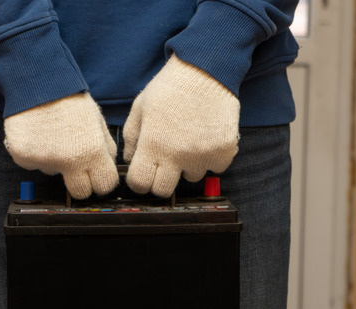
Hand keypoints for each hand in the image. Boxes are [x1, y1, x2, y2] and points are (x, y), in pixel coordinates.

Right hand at [4, 93, 118, 198]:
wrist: (38, 83)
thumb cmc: (70, 100)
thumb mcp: (98, 121)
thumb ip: (106, 148)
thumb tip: (108, 169)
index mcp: (92, 152)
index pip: (104, 185)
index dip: (102, 181)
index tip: (98, 176)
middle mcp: (67, 161)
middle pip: (80, 192)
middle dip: (81, 181)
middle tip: (76, 163)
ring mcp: (43, 161)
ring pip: (54, 174)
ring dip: (56, 162)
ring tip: (54, 136)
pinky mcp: (22, 157)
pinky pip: (34, 165)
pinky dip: (36, 154)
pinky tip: (38, 135)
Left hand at [123, 54, 239, 197]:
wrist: (206, 70)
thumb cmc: (170, 87)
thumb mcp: (140, 108)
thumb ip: (131, 138)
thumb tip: (131, 162)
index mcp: (153, 144)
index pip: (140, 184)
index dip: (139, 181)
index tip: (143, 174)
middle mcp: (177, 154)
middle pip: (164, 190)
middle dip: (161, 179)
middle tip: (165, 163)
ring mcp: (203, 154)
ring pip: (191, 177)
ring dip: (188, 165)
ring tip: (188, 141)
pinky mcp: (224, 150)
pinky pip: (215, 168)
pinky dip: (211, 158)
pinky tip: (205, 138)